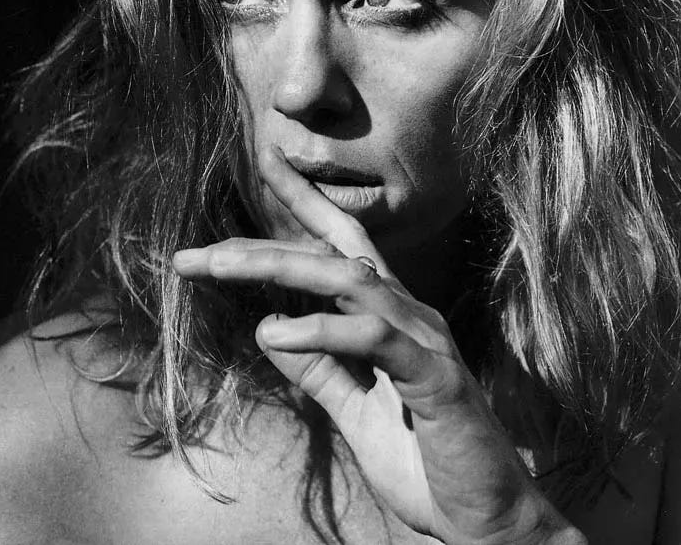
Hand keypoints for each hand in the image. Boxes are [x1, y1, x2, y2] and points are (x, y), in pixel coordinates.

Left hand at [172, 146, 584, 544]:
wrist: (483, 519)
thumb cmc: (422, 459)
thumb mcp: (352, 408)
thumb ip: (319, 368)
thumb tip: (270, 328)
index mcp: (388, 316)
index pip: (339, 247)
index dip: (302, 206)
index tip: (262, 170)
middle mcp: (408, 313)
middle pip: (331, 254)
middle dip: (261, 247)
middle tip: (197, 254)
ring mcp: (424, 339)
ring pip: (349, 280)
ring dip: (282, 268)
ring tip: (221, 267)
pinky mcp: (435, 376)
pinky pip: (373, 338)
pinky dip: (322, 330)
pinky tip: (277, 334)